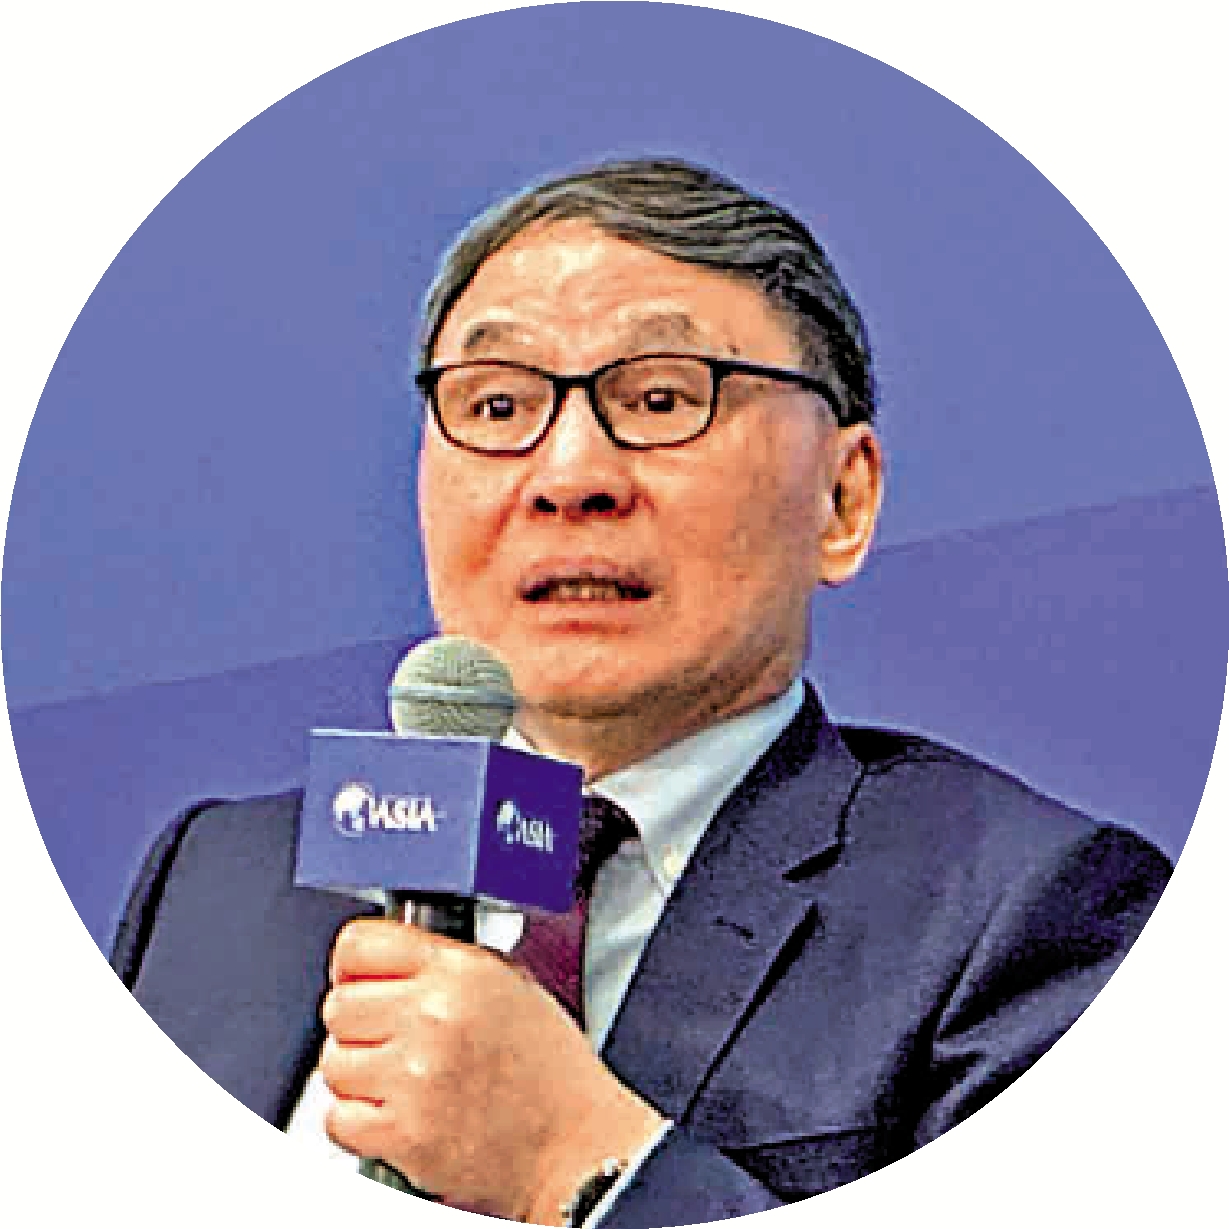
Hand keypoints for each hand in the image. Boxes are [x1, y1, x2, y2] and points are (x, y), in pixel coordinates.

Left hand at [320, 918, 664, 1222]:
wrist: (576, 1147)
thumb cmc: (551, 1072)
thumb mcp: (511, 985)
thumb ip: (446, 965)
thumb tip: (386, 963)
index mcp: (461, 970)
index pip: (359, 945)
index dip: (351, 966)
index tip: (359, 982)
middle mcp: (435, 1014)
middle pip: (338, 1005)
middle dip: (360, 1026)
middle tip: (393, 1042)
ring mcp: (416, 1074)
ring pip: (333, 1063)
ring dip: (359, 1076)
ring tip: (403, 1082)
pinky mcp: (404, 1132)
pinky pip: (338, 1118)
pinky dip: (360, 1123)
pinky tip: (400, 1114)